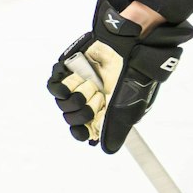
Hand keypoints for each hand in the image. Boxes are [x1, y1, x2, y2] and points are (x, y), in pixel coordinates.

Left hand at [47, 0, 192, 153]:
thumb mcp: (131, 104)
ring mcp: (80, 82)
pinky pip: (55, 83)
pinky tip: (68, 85)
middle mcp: (91, 96)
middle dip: (80, 114)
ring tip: (85, 91)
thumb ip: (117, 127)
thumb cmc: (137, 73)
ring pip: (62, 102)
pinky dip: (58, 87)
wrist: (135, 41)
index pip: (85, 127)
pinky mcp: (70, 68)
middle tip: (94, 103)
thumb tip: (108, 150)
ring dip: (70, 102)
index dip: (81, 132)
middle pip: (72, 116)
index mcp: (106, 107)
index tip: (85, 132)